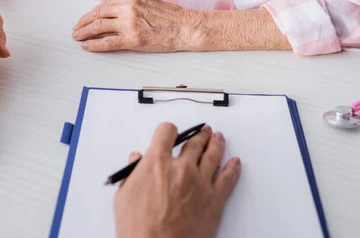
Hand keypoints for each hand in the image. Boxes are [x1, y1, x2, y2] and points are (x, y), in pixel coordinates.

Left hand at [72, 0, 201, 52]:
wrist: (186, 27)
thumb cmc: (171, 17)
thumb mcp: (149, 2)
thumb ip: (132, 5)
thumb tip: (114, 13)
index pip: (105, 4)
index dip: (92, 12)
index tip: (86, 18)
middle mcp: (128, 7)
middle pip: (98, 14)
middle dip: (84, 22)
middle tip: (76, 29)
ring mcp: (129, 23)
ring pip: (99, 27)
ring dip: (85, 33)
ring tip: (77, 37)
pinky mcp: (133, 39)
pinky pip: (107, 42)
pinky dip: (94, 45)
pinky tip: (87, 46)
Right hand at [114, 123, 240, 237]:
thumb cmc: (138, 229)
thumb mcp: (124, 197)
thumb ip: (132, 173)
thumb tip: (136, 160)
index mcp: (156, 163)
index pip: (167, 132)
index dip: (168, 130)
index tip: (170, 133)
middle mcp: (181, 168)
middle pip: (194, 142)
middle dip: (199, 134)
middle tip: (203, 131)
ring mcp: (201, 182)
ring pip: (213, 155)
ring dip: (216, 144)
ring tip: (218, 138)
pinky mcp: (215, 199)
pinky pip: (228, 178)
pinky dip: (233, 168)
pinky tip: (235, 162)